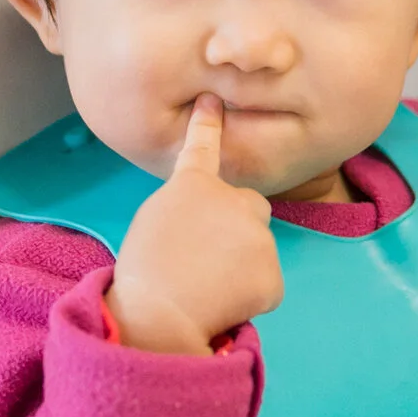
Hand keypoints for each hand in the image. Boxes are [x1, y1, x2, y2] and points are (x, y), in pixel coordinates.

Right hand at [105, 95, 283, 354]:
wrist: (158, 314)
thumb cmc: (145, 272)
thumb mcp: (153, 220)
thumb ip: (186, 206)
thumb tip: (209, 217)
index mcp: (194, 186)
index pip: (202, 147)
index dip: (208, 124)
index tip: (213, 102)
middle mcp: (233, 200)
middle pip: (251, 207)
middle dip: (239, 225)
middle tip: (207, 256)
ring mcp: (258, 237)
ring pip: (257, 248)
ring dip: (241, 263)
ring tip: (206, 286)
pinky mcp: (272, 273)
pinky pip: (265, 283)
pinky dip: (250, 295)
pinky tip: (223, 303)